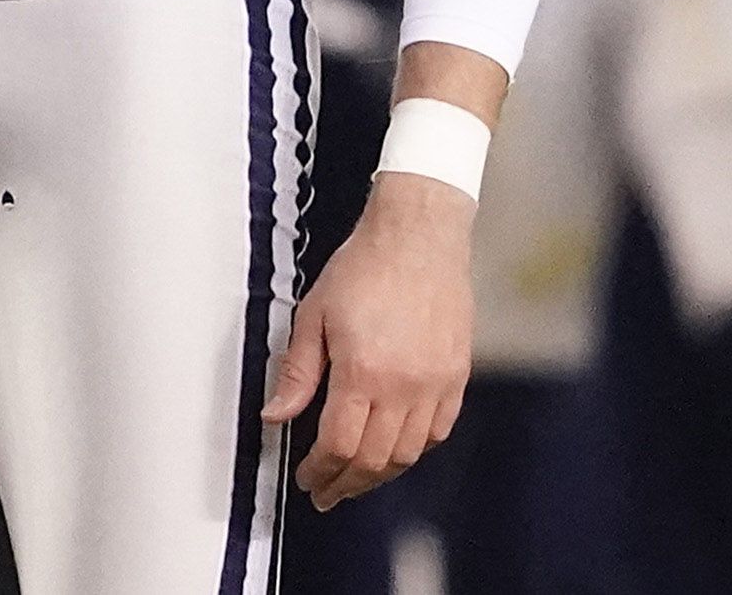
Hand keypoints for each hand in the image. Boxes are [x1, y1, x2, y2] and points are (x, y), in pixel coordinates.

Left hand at [265, 169, 474, 509]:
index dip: (320, 470)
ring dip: (380, 476)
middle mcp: (404, 387)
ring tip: (355, 481)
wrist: (419, 239)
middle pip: (375, 460)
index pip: (339, 445)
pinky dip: (413, 451)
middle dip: (347, 484)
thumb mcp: (313, 315)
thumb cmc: (362, 269)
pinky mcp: (456, 378)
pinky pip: (437, 432)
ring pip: (408, 454)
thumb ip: (297, 372)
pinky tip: (393, 451)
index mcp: (363, 372)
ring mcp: (436, 385)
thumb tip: (275, 416)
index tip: (306, 479)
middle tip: (327, 493)